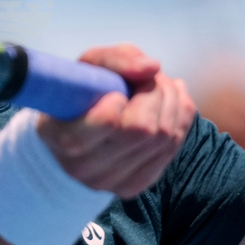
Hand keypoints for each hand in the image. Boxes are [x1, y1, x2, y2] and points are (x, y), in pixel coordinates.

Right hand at [35, 43, 196, 198]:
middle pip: (144, 129)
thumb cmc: (79, 94)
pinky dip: (180, 117)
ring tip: (158, 86)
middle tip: (148, 77)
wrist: (72, 135)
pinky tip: (171, 100)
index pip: (107, 123)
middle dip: (155, 92)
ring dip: (171, 102)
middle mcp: (85, 168)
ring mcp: (112, 182)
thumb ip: (116, 59)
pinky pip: (173, 147)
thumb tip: (152, 68)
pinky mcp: (137, 184)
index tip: (117, 93)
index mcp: (63, 137)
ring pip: (164, 138)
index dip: (120, 101)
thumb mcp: (88, 66)